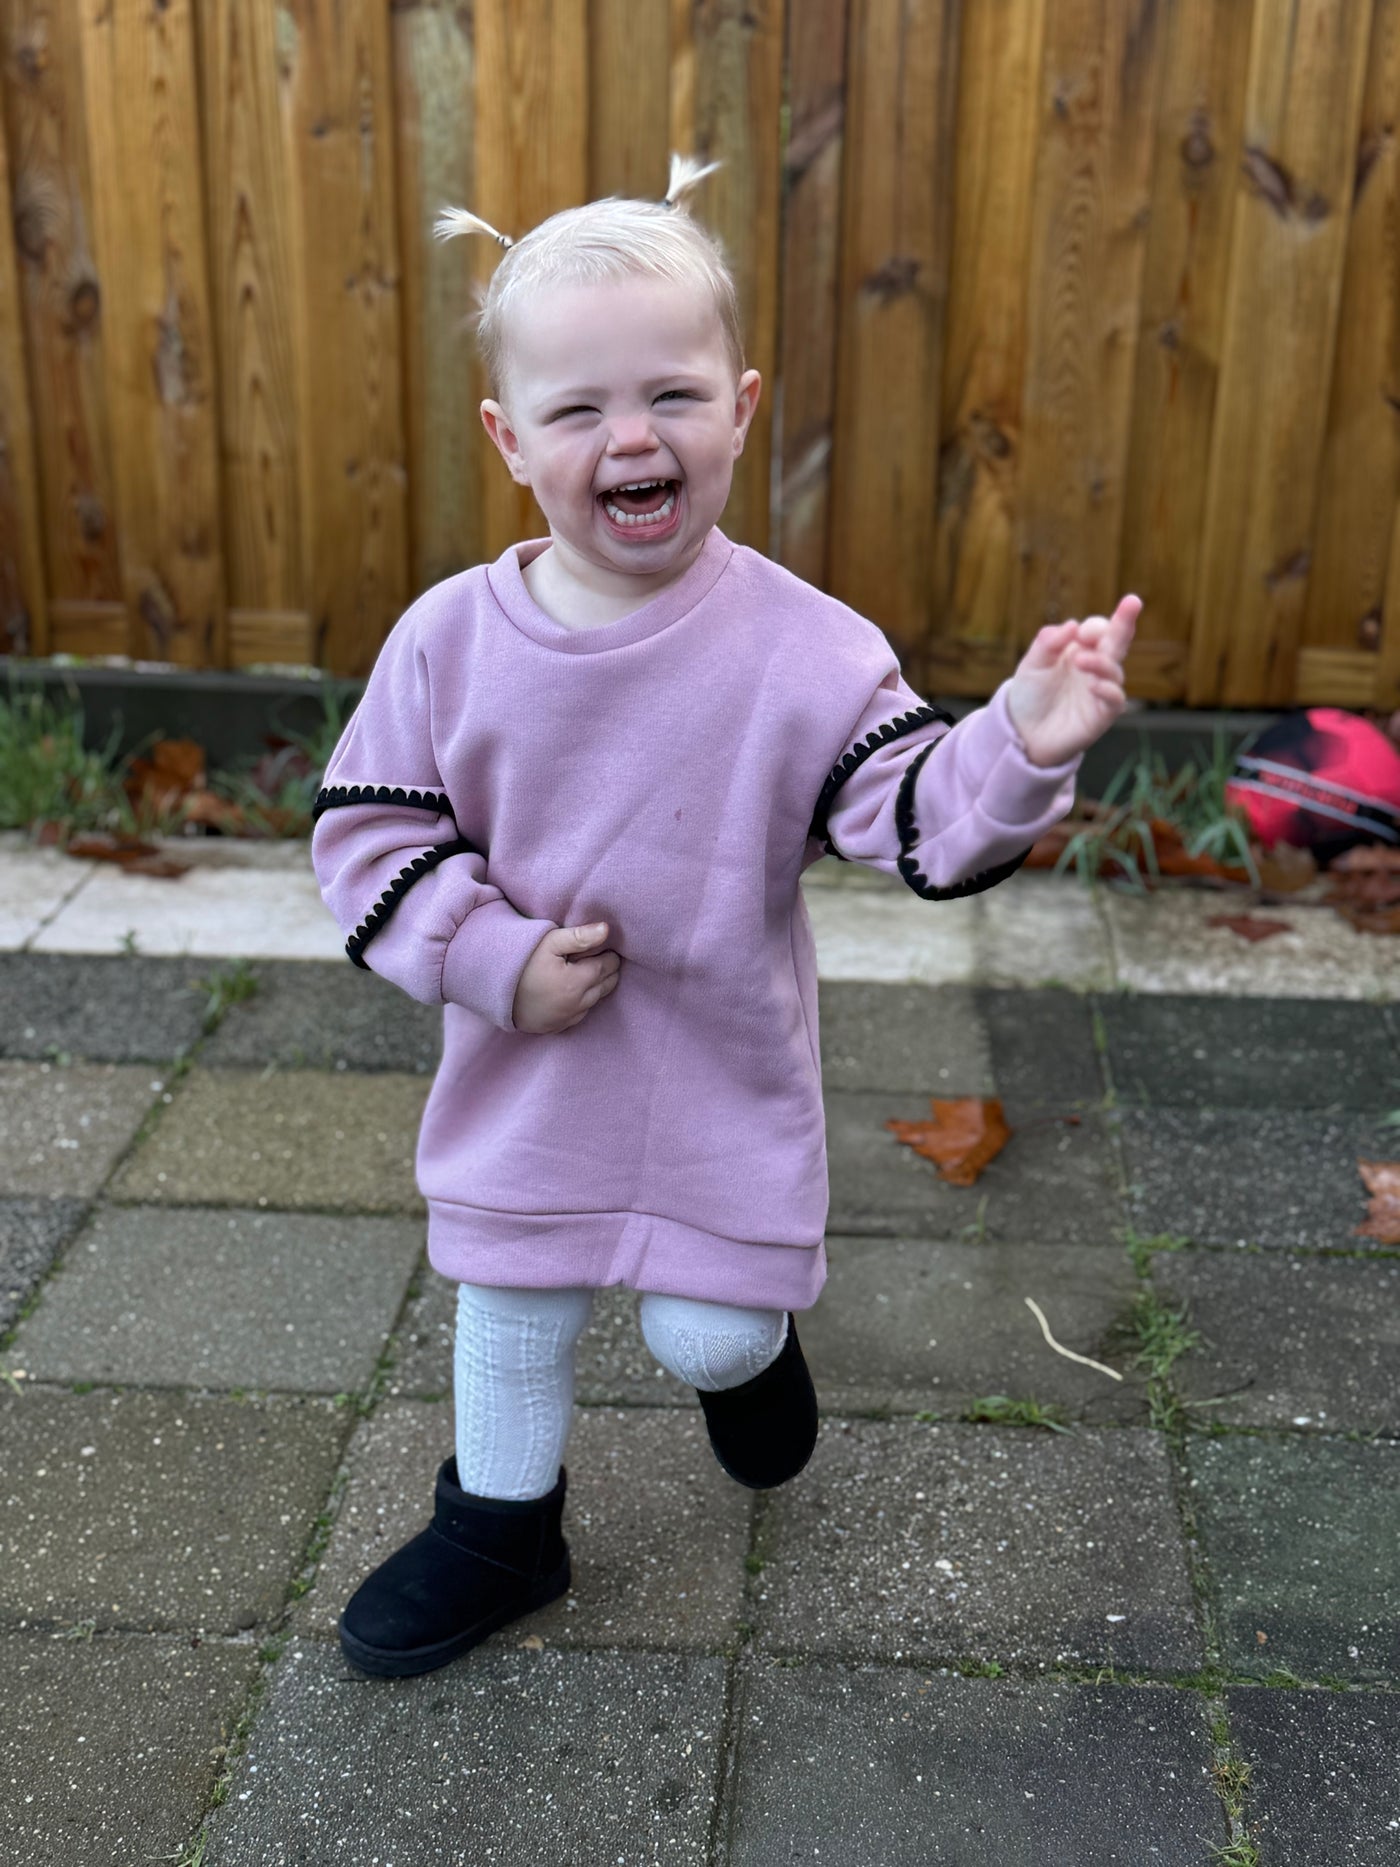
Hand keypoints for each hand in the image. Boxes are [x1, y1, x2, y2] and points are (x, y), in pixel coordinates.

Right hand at [512, 921, 620, 1033]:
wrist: (494, 991)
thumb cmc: (521, 963)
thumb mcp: (549, 942)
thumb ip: (580, 936)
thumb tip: (607, 929)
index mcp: (577, 982)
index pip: (608, 966)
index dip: (609, 954)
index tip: (604, 947)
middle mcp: (576, 1004)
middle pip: (606, 985)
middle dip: (608, 970)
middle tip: (599, 958)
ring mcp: (567, 1019)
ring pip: (596, 1001)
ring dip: (597, 987)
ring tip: (587, 972)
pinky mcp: (557, 1028)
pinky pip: (581, 1015)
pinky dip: (583, 1002)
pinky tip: (574, 991)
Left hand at [1005, 594, 1141, 767]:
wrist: (1023, 733)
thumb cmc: (1031, 695)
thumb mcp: (1032, 665)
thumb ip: (1048, 644)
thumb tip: (1072, 624)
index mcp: (1080, 649)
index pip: (1099, 630)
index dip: (1095, 626)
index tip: (1080, 632)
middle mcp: (1095, 667)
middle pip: (1117, 641)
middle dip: (1125, 621)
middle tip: (1132, 602)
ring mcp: (1101, 690)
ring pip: (1114, 670)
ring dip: (1101, 662)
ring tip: (1080, 661)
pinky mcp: (1102, 715)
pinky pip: (1115, 700)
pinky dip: (1107, 690)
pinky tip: (1093, 685)